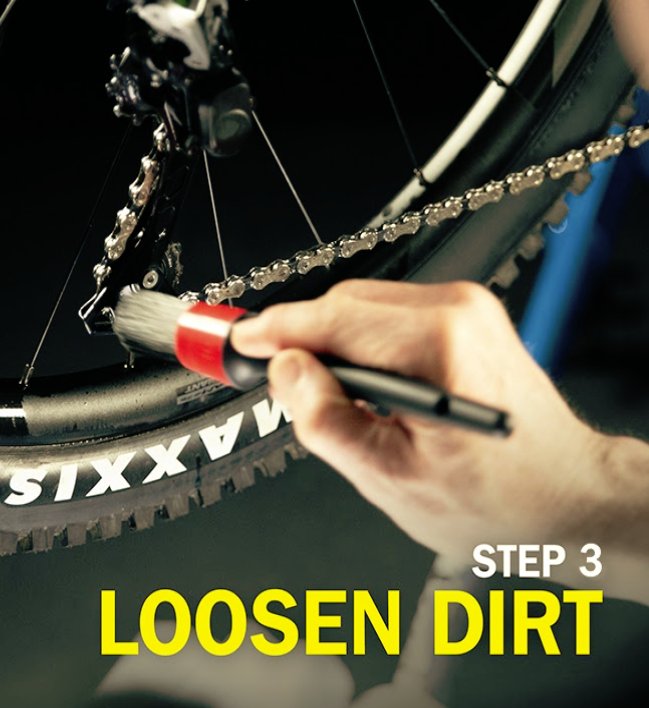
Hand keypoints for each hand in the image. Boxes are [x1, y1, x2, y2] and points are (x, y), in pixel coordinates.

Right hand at [231, 280, 648, 602]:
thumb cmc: (499, 499)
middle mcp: (456, 310)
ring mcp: (465, 307)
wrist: (566, 494)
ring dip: (333, 344)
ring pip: (363, 306)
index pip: (331, 319)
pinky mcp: (465, 315)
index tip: (238, 342)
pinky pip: (388, 315)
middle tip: (273, 380)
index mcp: (437, 343)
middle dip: (303, 341)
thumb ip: (326, 419)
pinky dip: (361, 343)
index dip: (274, 330)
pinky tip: (365, 387)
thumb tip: (284, 371)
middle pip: (344, 305)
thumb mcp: (392, 477)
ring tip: (329, 399)